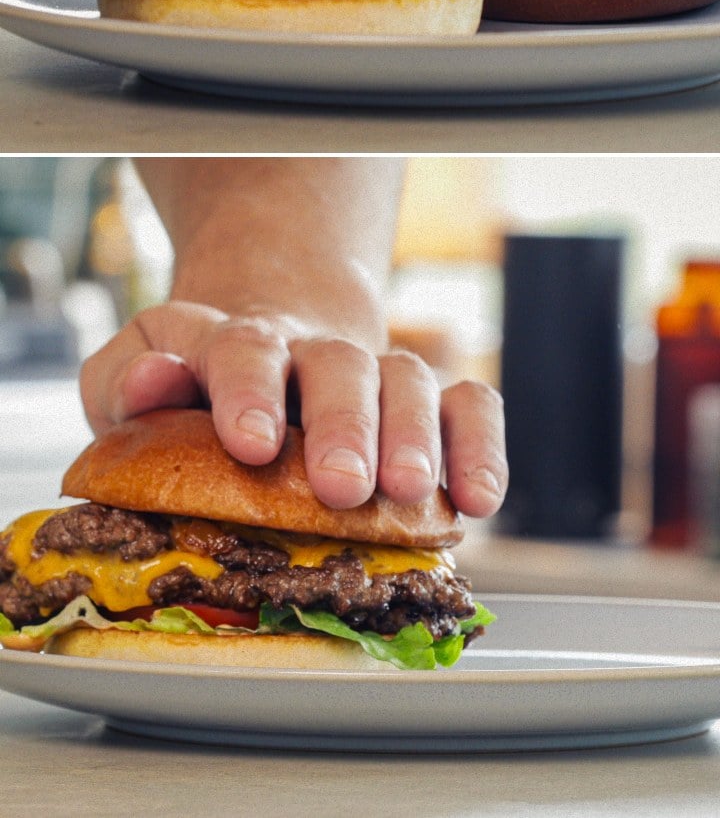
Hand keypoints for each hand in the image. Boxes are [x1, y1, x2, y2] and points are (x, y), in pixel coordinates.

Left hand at [80, 300, 507, 516]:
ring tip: (412, 494)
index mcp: (229, 342)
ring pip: (407, 379)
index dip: (249, 389)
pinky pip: (469, 403)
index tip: (251, 443)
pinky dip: (482, 444)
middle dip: (345, 423)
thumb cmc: (189, 395)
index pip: (243, 347)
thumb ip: (124, 381)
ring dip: (414, 434)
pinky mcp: (426, 404)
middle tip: (343, 487)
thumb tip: (154, 380)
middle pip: (337, 364)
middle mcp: (309, 349)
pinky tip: (480, 497)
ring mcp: (372, 373)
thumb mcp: (129, 384)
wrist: (267, 353)